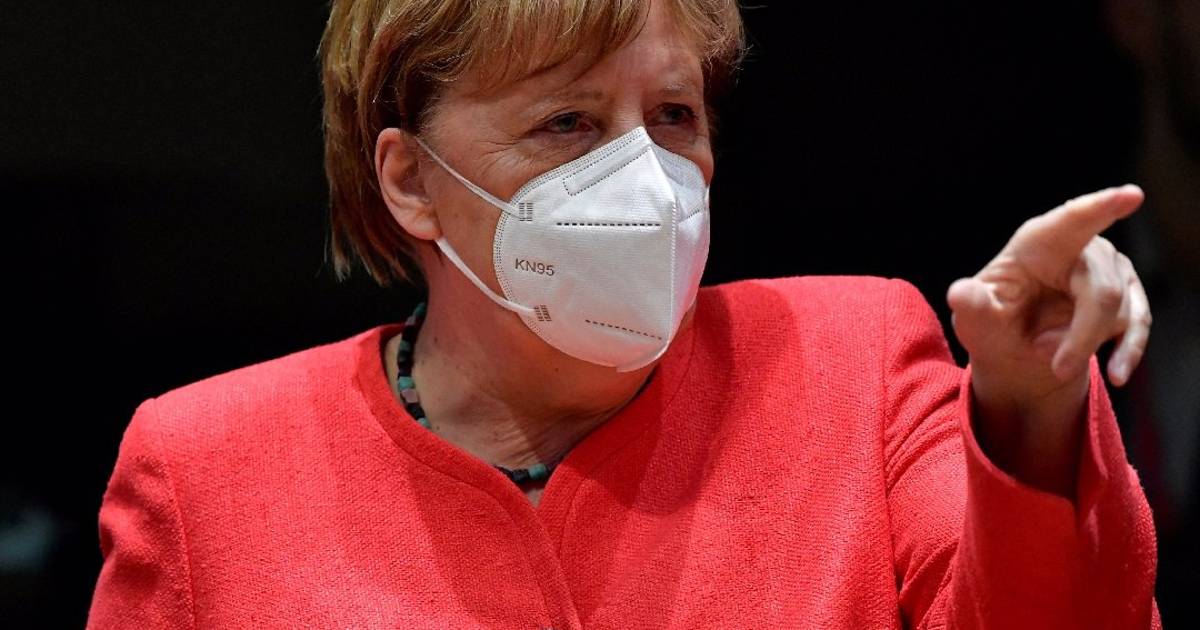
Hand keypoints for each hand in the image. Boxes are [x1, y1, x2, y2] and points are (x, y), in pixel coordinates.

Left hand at [945, 185, 1152, 492]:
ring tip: (1048, 352)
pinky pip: (1138, 324)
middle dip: (1081, 338)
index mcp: (1036, 243)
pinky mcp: (1128, 293)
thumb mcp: (975, 320)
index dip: (1100, 207)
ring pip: (1119, 313)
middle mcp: (1079, 248)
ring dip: (1084, 346)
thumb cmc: (993, 326)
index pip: (1071, 222)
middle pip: (1102, 291)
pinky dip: (1126, 353)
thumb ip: (972, 306)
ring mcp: (1108, 269)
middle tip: (1055, 367)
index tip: (1131, 195)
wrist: (1015, 355)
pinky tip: (1115, 373)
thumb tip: (959, 293)